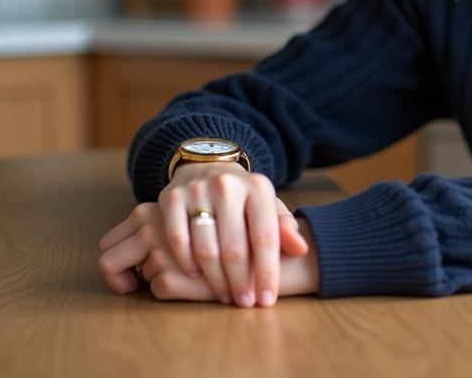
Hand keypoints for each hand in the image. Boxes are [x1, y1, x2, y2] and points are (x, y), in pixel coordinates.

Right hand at [98, 162, 316, 306]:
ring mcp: (197, 190)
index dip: (267, 272)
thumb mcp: (269, 208)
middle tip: (245, 303)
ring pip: (206, 248)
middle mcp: (227, 185)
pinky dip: (186, 262)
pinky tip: (195, 276)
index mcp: (258, 187)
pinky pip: (177, 239)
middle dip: (241, 282)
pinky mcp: (171, 197)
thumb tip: (301, 250)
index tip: (267, 299)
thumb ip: (284, 229)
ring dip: (215, 279)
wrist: (208, 168)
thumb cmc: (244, 200)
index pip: (265, 237)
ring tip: (225, 295)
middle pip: (235, 248)